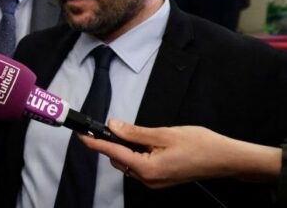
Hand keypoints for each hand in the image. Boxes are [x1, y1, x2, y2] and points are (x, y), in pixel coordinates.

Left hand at [80, 118, 280, 188]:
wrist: (225, 159)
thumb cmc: (200, 145)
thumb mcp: (163, 133)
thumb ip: (135, 132)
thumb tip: (113, 126)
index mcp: (147, 168)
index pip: (114, 153)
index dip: (96, 143)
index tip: (82, 136)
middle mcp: (149, 179)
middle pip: (119, 160)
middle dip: (115, 144)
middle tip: (117, 126)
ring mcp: (155, 182)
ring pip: (129, 163)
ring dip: (127, 149)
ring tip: (141, 135)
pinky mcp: (161, 179)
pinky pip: (141, 166)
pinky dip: (138, 154)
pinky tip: (148, 144)